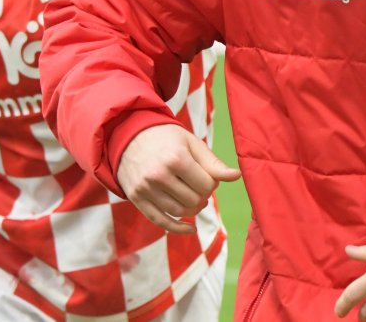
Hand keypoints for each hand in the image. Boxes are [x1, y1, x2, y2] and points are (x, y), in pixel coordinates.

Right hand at [117, 124, 240, 234]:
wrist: (129, 135)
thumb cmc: (166, 138)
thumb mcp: (191, 143)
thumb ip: (213, 162)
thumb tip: (236, 176)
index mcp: (176, 158)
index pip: (207, 185)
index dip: (212, 183)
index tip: (207, 175)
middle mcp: (159, 175)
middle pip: (195, 200)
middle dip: (203, 196)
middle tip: (199, 185)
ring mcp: (145, 188)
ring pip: (179, 212)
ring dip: (193, 209)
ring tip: (194, 198)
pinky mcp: (136, 198)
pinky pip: (160, 221)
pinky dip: (178, 229)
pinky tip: (191, 228)